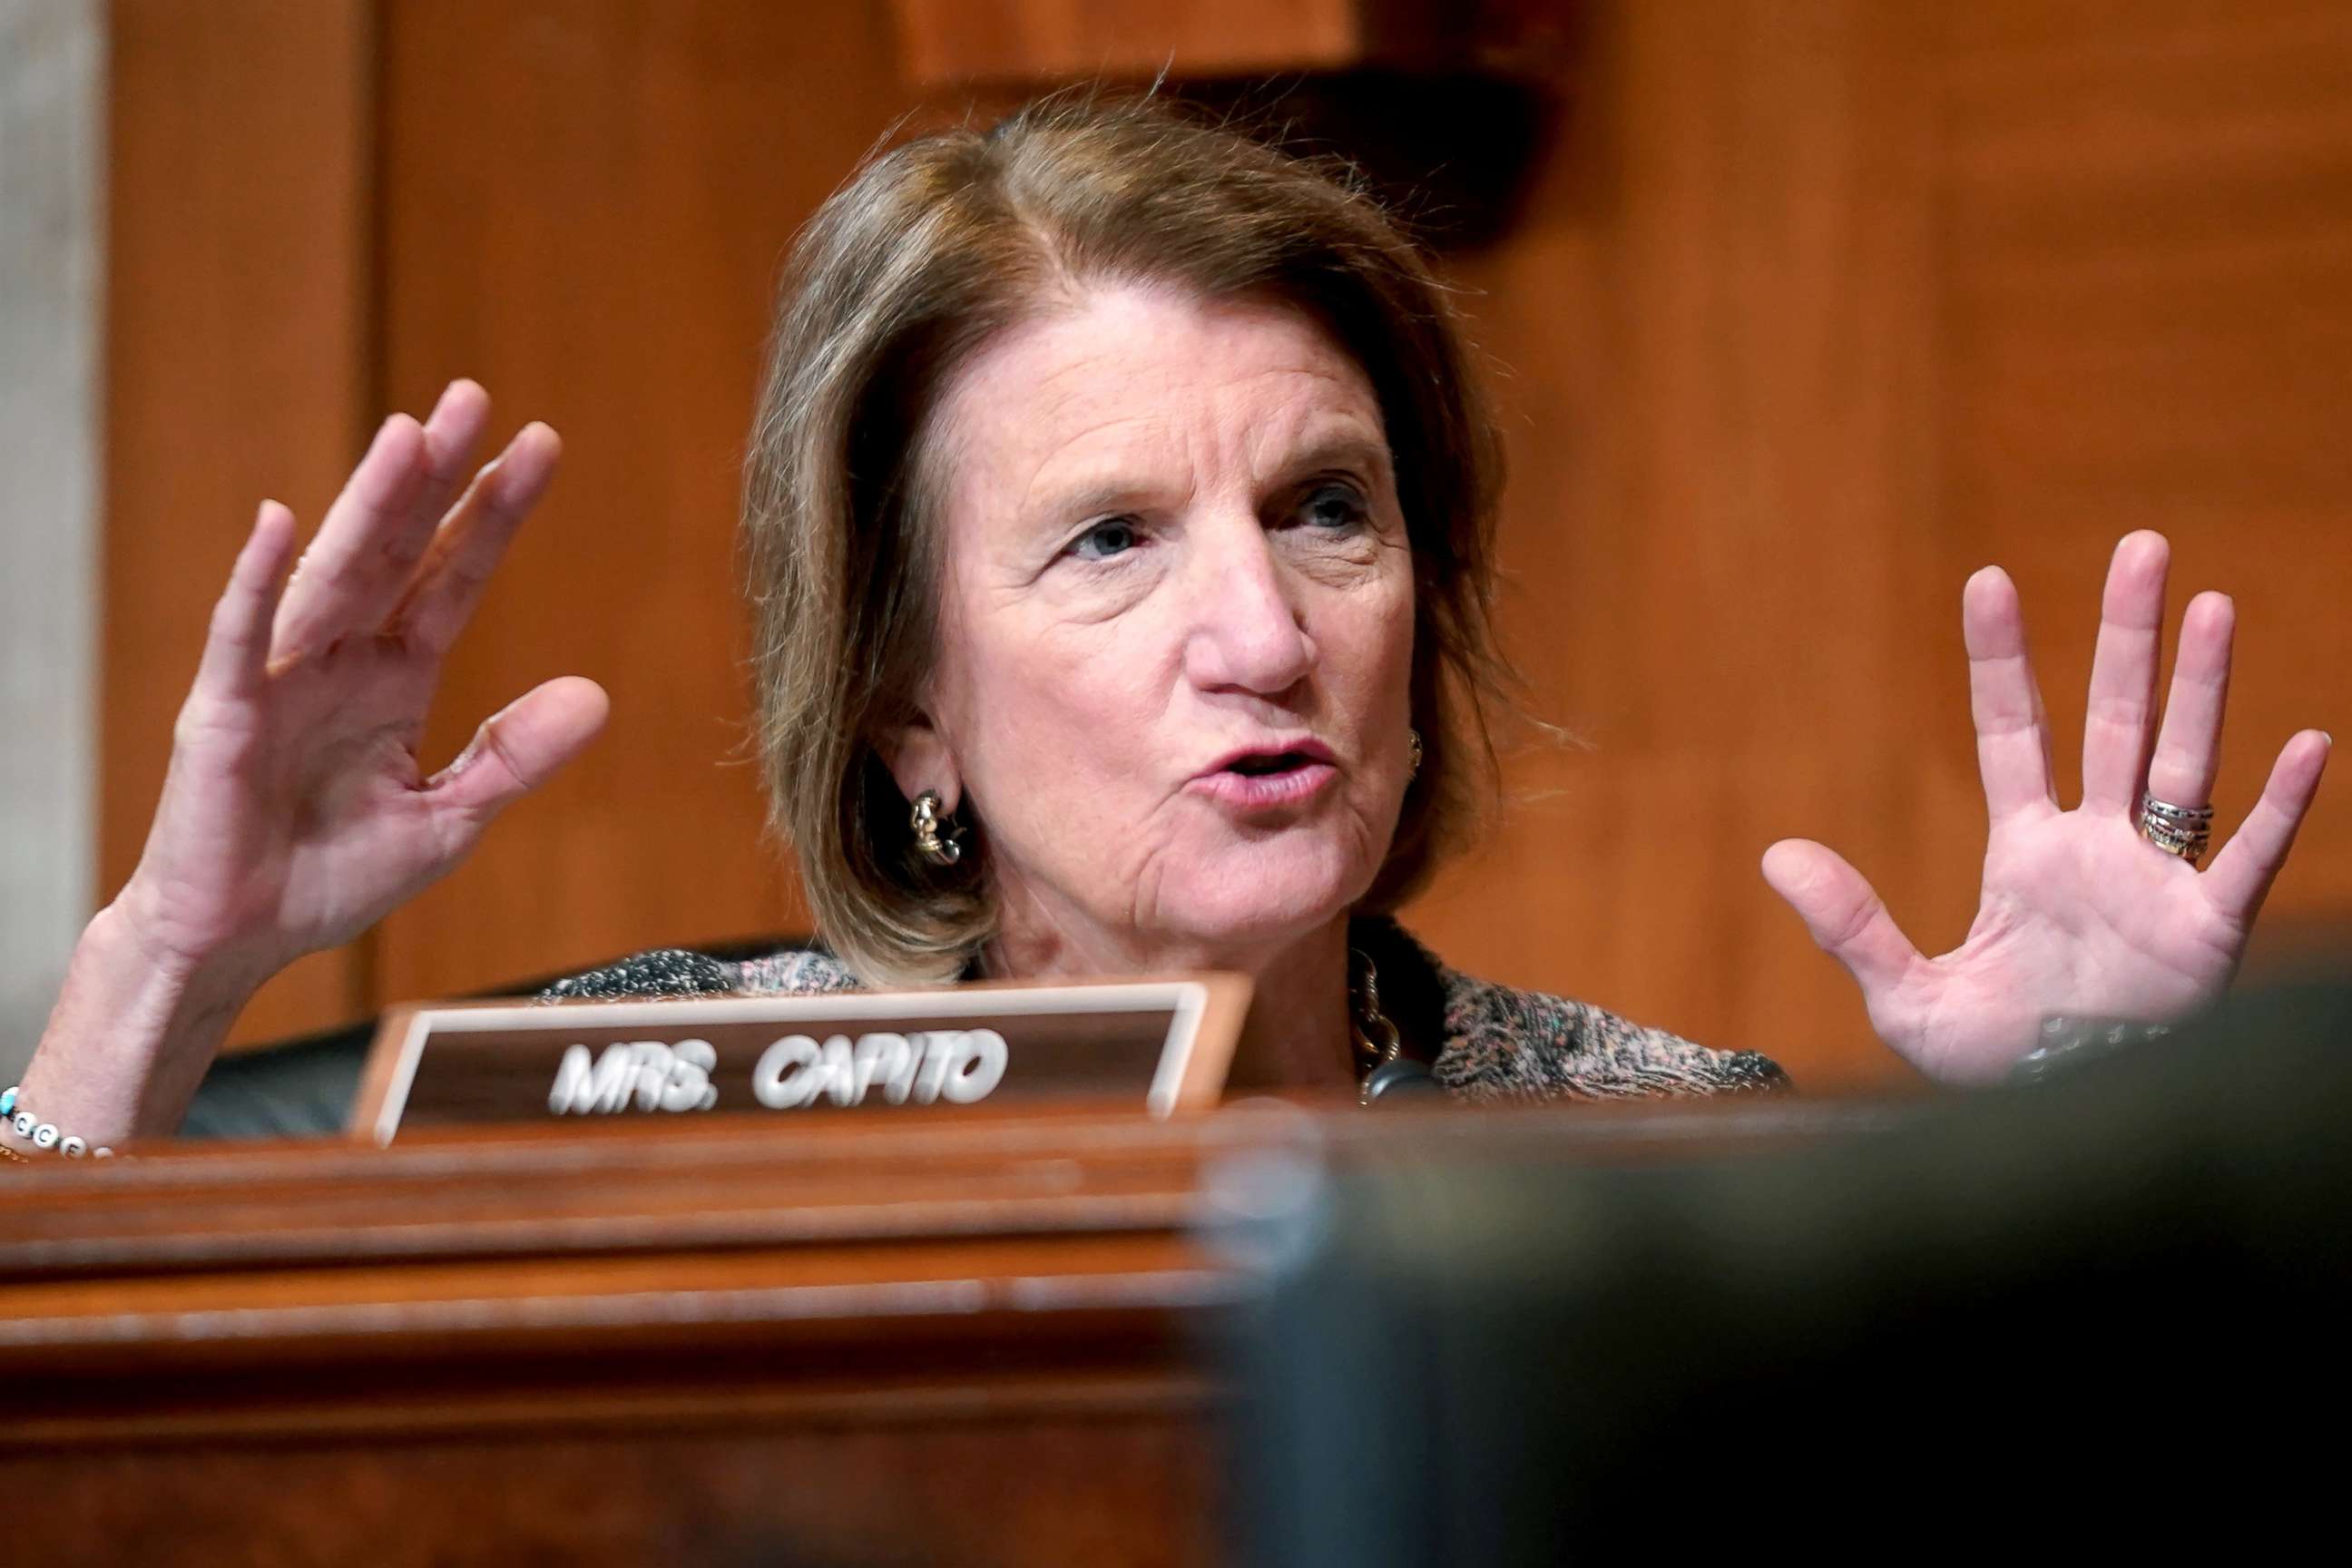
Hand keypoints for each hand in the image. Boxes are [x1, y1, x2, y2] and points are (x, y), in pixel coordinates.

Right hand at [112, 380, 608, 990]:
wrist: (238, 940)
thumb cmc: (329, 876)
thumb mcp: (449, 817)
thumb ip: (514, 755)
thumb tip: (598, 697)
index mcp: (394, 680)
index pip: (455, 577)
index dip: (493, 515)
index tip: (540, 447)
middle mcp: (339, 662)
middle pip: (395, 550)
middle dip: (435, 477)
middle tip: (474, 398)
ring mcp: (279, 681)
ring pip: (333, 575)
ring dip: (367, 504)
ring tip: (409, 436)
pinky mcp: (222, 715)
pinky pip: (242, 639)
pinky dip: (257, 583)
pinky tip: (278, 523)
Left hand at [1763, 532, 2329, 1084]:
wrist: (2066, 1130)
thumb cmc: (1998, 1070)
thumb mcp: (1908, 998)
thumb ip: (1850, 924)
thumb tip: (1775, 852)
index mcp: (2025, 854)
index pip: (2011, 733)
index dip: (2001, 659)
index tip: (1987, 578)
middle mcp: (2097, 848)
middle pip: (2114, 718)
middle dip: (2124, 634)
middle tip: (2142, 545)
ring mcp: (2156, 882)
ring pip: (2182, 761)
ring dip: (2200, 686)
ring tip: (2211, 604)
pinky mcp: (2205, 931)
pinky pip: (2246, 858)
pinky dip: (2280, 806)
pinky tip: (2305, 745)